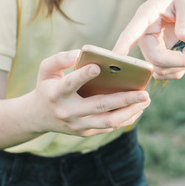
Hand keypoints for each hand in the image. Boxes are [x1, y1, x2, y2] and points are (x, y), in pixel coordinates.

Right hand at [32, 50, 150, 136]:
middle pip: (99, 106)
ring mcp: (77, 125)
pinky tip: (139, 108)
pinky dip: (126, 118)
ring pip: (108, 121)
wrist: (38, 117)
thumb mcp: (46, 70)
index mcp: (56, 93)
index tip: (97, 66)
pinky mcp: (85, 132)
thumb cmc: (48, 86)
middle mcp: (67, 112)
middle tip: (144, 92)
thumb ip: (59, 59)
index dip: (82, 76)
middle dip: (124, 99)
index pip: (70, 84)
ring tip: (146, 100)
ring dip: (130, 111)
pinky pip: (109, 127)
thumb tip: (78, 53)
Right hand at [113, 0, 184, 78]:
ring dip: (181, 66)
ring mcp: (148, 47)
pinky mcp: (155, 57)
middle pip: (155, 58)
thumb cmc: (181, 0)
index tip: (116, 55)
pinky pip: (163, 73)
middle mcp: (143, 34)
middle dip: (180, 60)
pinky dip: (179, 69)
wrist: (180, 5)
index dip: (124, 44)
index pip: (132, 32)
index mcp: (146, 16)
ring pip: (159, 70)